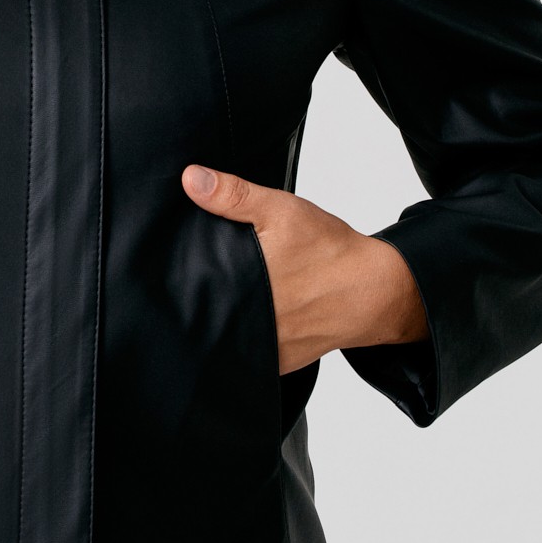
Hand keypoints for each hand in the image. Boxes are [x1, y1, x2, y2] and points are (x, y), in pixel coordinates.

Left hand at [181, 163, 427, 374]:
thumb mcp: (281, 211)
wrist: (375, 290)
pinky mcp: (277, 363)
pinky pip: (247, 355)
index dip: (176, 280)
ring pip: (224, 337)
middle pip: (204, 314)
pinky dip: (242, 340)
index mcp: (242, 285)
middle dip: (197, 300)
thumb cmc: (330, 250)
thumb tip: (191, 179)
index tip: (166, 271)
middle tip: (196, 283)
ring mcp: (263, 349)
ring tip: (218, 300)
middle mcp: (249, 322)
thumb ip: (234, 196)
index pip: (189, 288)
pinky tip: (244, 319)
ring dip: (219, 322)